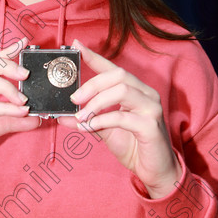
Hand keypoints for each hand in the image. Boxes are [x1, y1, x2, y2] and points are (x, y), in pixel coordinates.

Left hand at [57, 41, 181, 197]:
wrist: (155, 171)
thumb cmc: (133, 147)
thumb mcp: (105, 131)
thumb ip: (87, 119)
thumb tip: (62, 116)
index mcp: (135, 90)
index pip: (113, 68)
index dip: (94, 56)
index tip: (77, 46)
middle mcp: (146, 94)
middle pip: (118, 75)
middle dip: (92, 84)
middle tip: (74, 99)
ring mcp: (151, 108)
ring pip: (121, 90)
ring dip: (96, 102)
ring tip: (81, 116)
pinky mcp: (151, 125)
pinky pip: (122, 116)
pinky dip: (102, 120)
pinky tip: (91, 127)